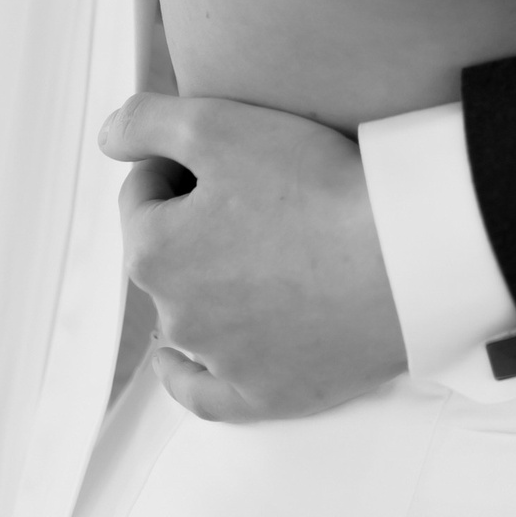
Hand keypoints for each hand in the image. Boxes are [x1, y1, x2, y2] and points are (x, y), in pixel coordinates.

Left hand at [101, 94, 407, 422]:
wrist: (406, 257)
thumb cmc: (318, 190)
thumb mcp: (218, 124)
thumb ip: (145, 123)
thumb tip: (109, 138)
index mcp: (154, 251)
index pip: (143, 194)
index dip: (180, 163)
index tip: (227, 154)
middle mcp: (176, 314)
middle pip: (168, 253)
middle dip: (195, 224)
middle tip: (259, 195)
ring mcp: (222, 360)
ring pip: (190, 315)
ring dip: (209, 283)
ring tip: (263, 251)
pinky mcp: (268, 393)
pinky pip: (207, 394)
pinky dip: (189, 377)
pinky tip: (177, 365)